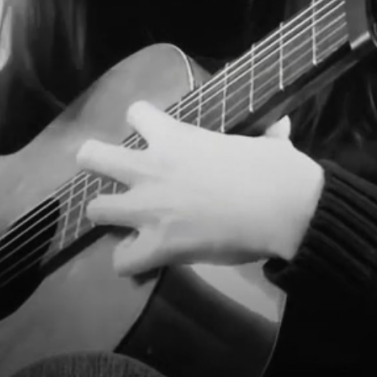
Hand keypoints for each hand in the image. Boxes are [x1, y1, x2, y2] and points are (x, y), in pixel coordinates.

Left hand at [76, 100, 324, 277]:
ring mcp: (148, 208)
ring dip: (109, 215)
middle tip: (110, 173)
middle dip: (95, 163)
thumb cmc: (275, 170)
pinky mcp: (158, 245)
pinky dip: (130, 263)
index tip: (151, 134)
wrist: (282, 208)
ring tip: (123, 221)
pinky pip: (122, 261)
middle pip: (92, 157)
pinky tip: (143, 260)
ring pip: (95, 209)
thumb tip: (283, 126)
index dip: (141, 122)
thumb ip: (268, 136)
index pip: (136, 113)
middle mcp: (150, 168)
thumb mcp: (269, 145)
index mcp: (175, 137)